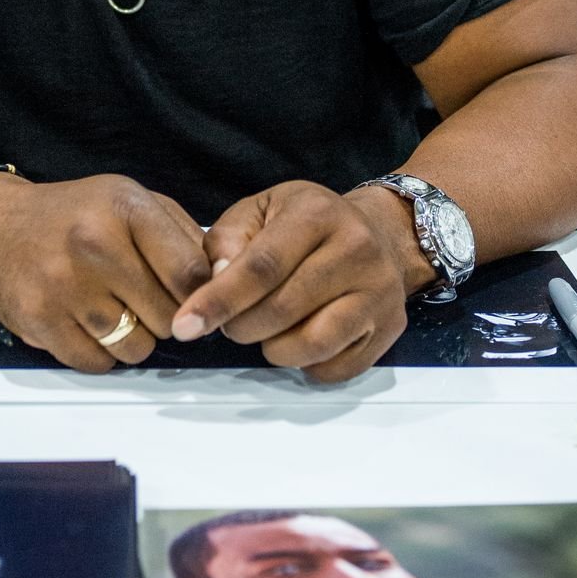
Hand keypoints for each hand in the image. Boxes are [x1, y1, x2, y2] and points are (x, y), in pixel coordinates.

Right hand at [0, 172, 209, 372]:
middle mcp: (95, 244)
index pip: (190, 272)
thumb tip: (222, 282)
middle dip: (167, 316)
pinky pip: (97, 363)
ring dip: (136, 338)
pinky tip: (91, 325)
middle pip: (168, 317)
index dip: (201, 294)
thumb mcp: (131, 200)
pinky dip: (102, 353)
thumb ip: (181, 236)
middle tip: (147, 301)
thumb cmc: (78, 215)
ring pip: (136, 347)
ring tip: (118, 312)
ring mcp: (65, 286)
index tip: (193, 298)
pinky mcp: (40, 321)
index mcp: (126, 208)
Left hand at [170, 181, 409, 380]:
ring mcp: (379, 291)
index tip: (185, 326)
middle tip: (230, 322)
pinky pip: (336, 367)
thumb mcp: (261, 210)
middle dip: (240, 326)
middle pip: (282, 309)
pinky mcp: (391, 327)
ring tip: (266, 330)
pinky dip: (306, 365)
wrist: (381, 232)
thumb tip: (214, 281)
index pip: (261, 266)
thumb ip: (228, 240)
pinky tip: (299, 339)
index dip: (219, 300)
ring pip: (311, 344)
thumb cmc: (307, 222)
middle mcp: (355, 249)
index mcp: (316, 213)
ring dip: (273, 349)